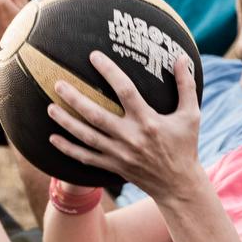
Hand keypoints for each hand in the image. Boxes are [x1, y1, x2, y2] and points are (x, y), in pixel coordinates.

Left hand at [46, 51, 204, 199]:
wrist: (178, 185)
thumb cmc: (185, 146)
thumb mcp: (191, 115)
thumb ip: (186, 85)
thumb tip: (182, 56)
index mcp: (148, 120)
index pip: (125, 90)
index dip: (109, 71)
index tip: (94, 56)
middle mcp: (130, 137)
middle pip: (96, 114)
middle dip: (75, 99)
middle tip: (58, 83)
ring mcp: (119, 154)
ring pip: (86, 136)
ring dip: (66, 122)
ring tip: (50, 107)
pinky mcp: (113, 166)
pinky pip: (85, 157)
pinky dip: (68, 149)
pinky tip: (52, 138)